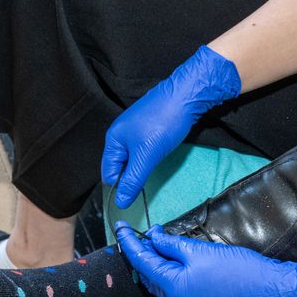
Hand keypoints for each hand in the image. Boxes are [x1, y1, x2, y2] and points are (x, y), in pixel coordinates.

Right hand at [101, 46, 240, 208]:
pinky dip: (148, 157)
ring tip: (154, 169)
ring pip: (132, 158)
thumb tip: (120, 203)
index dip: (120, 187)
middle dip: (131, 177)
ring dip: (141, 167)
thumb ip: (132, 180)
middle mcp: (120, 134)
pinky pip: (142, 149)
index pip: (109, 174)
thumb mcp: (146, 156)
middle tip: (147, 183)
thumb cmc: (164, 123)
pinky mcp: (147, 127)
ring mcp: (134, 129)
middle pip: (119, 166)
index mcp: (113, 140)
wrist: (188, 94)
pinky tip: (158, 157)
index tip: (136, 196)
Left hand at [115, 222, 296, 296]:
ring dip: (156, 263)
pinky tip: (175, 261)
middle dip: (141, 253)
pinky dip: (171, 273)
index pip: (141, 261)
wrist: (273, 296)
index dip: (129, 242)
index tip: (120, 228)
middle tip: (137, 233)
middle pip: (149, 275)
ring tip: (155, 243)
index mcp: (172, 288)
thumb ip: (172, 245)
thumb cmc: (240, 273)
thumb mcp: (200, 251)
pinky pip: (177, 289)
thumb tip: (153, 238)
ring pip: (163, 283)